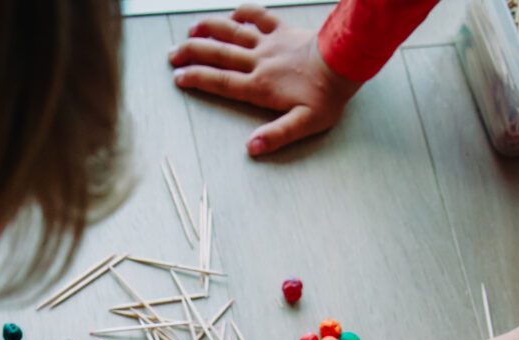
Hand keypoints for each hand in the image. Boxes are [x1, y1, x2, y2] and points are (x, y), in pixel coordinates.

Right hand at [170, 5, 360, 155]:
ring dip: (209, 30)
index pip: (220, 82)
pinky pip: (259, 16)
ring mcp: (270, 43)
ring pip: (233, 33)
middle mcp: (259, 62)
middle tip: (173, 54)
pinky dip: (244, 13)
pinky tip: (233, 14)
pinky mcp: (283, 30)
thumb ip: (277, 135)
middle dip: (193, 53)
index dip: (197, 79)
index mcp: (259, 87)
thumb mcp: (305, 124)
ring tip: (190, 30)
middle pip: (218, 55)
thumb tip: (252, 148)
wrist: (345, 61)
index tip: (179, 77)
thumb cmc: (327, 95)